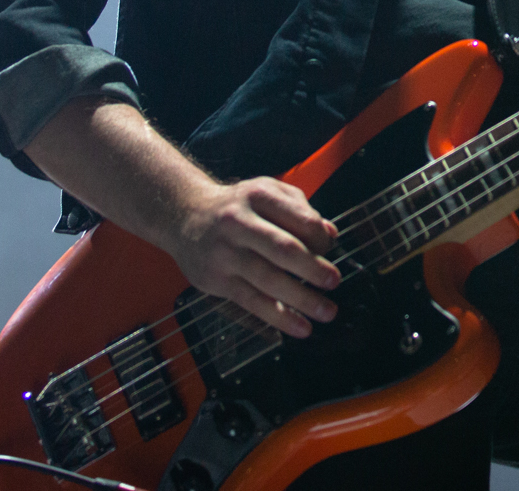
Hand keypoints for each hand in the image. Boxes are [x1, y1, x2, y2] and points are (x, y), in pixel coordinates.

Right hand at [161, 175, 341, 338]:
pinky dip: (279, 317)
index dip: (319, 236)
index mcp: (258, 196)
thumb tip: (329, 235)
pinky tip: (300, 327)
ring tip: (326, 311)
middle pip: (282, 248)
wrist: (185, 215)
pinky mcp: (216, 279)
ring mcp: (225, 253)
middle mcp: (238, 222)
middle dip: (313, 268)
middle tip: (334, 281)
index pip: (298, 217)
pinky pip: (251, 301)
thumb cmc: (237, 206)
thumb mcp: (267, 192)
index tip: (330, 248)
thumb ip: (300, 209)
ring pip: (268, 279)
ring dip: (301, 299)